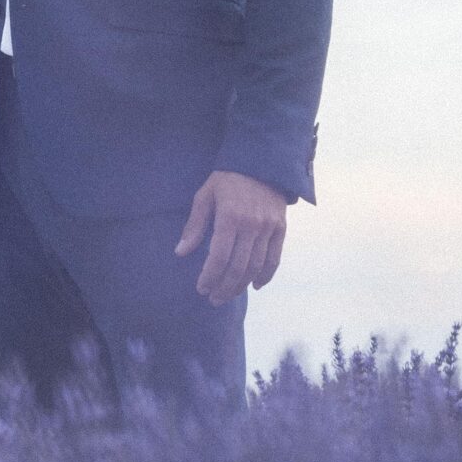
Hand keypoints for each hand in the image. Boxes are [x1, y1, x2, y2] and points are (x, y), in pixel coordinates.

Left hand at [174, 169, 287, 304]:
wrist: (261, 162)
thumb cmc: (227, 179)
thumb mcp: (205, 196)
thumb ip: (195, 225)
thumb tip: (180, 252)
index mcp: (230, 216)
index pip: (219, 256)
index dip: (210, 276)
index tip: (201, 288)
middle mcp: (252, 225)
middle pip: (238, 267)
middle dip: (224, 287)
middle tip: (213, 299)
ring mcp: (268, 228)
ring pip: (256, 266)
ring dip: (241, 285)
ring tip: (228, 295)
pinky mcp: (281, 228)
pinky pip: (274, 258)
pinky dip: (266, 275)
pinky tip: (255, 286)